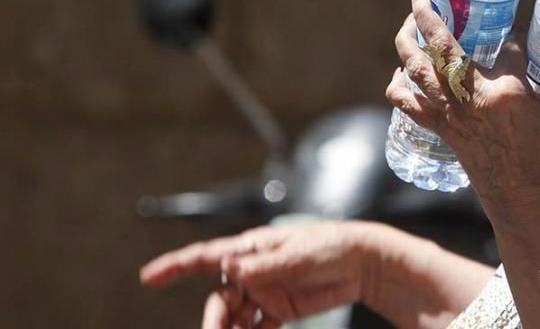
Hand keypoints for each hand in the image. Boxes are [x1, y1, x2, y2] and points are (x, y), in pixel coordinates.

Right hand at [140, 221, 371, 328]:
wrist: (364, 262)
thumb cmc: (332, 245)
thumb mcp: (297, 254)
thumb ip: (263, 265)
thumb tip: (227, 265)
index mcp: (252, 248)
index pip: (206, 257)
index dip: (175, 266)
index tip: (149, 277)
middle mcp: (252, 270)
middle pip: (220, 300)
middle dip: (214, 322)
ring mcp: (264, 291)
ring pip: (234, 318)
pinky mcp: (279, 308)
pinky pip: (256, 327)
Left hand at [388, 0, 539, 230]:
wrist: (526, 203)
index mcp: (501, 93)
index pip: (479, 45)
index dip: (464, 23)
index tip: (462, 6)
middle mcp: (468, 102)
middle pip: (428, 51)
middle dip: (417, 16)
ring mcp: (450, 118)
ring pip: (411, 74)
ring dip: (404, 45)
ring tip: (409, 24)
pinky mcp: (442, 132)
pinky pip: (407, 105)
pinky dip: (400, 84)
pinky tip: (404, 71)